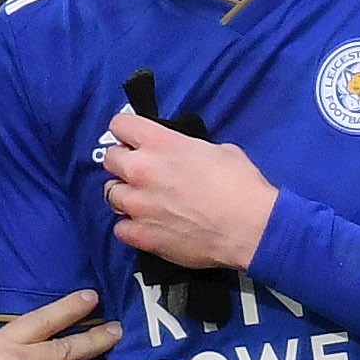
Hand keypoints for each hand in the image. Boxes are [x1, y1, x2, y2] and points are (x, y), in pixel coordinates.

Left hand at [102, 112, 277, 271]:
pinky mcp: (141, 235)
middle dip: (122, 163)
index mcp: (161, 144)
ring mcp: (138, 205)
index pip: (120, 125)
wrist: (250, 228)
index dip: (127, 131)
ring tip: (143, 202)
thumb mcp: (218, 150)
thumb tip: (184, 157)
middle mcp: (141, 170)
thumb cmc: (241, 186)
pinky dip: (131, 227)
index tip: (133, 139)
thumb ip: (189, 149)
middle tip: (139, 172)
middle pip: (109, 159)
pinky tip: (147, 226)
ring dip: (125, 195)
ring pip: (110, 194)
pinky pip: (120, 228)